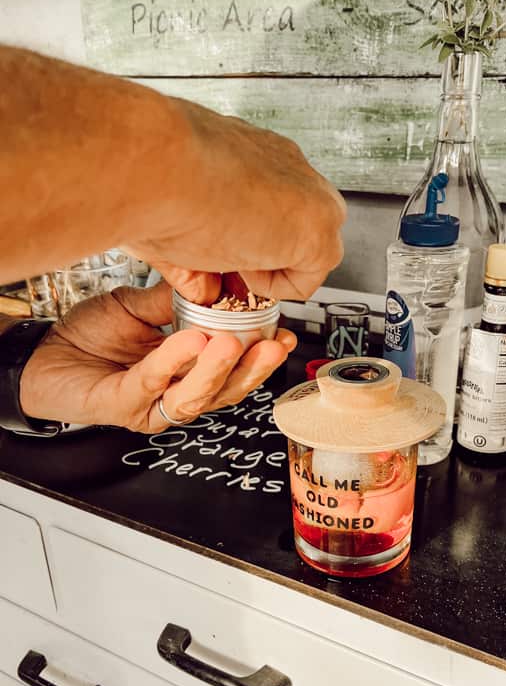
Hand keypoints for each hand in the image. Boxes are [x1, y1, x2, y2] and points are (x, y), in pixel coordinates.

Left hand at [19, 278, 295, 432]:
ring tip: (231, 343)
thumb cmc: (89, 337)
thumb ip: (175, 301)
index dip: (261, 358)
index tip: (284, 335)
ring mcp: (151, 405)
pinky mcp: (123, 406)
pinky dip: (172, 361)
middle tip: (273, 344)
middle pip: (226, 392)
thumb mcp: (140, 308)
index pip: (234, 372)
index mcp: (187, 374)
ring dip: (217, 371)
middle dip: (252, 369)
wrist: (42, 352)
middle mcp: (174, 394)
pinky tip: (189, 340)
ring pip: (195, 397)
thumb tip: (214, 280)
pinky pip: (152, 383)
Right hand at [124, 104, 345, 300]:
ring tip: (229, 257)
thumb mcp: (178, 218)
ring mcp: (309, 192)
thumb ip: (198, 257)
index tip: (218, 252)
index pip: (271, 205)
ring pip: (309, 253)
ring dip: (270, 271)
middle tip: (226, 262)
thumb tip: (202, 289)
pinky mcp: (319, 225)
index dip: (247, 238)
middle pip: (298, 229)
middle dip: (267, 257)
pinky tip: (243, 262)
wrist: (151, 163)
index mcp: (253, 154)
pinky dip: (273, 287)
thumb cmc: (148, 177)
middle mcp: (285, 166)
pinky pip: (308, 280)